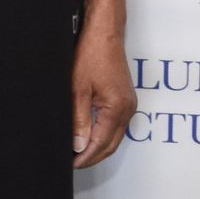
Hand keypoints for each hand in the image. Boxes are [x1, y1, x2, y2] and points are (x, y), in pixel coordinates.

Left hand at [72, 25, 135, 167]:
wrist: (104, 34)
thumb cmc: (92, 55)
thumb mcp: (78, 90)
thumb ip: (79, 120)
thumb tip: (78, 145)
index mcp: (117, 108)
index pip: (100, 144)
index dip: (85, 157)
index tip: (70, 164)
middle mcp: (127, 109)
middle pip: (111, 145)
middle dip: (92, 157)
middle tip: (72, 163)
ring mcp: (129, 105)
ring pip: (115, 138)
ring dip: (98, 148)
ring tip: (78, 152)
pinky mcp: (126, 100)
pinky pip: (117, 126)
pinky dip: (103, 135)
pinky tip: (89, 136)